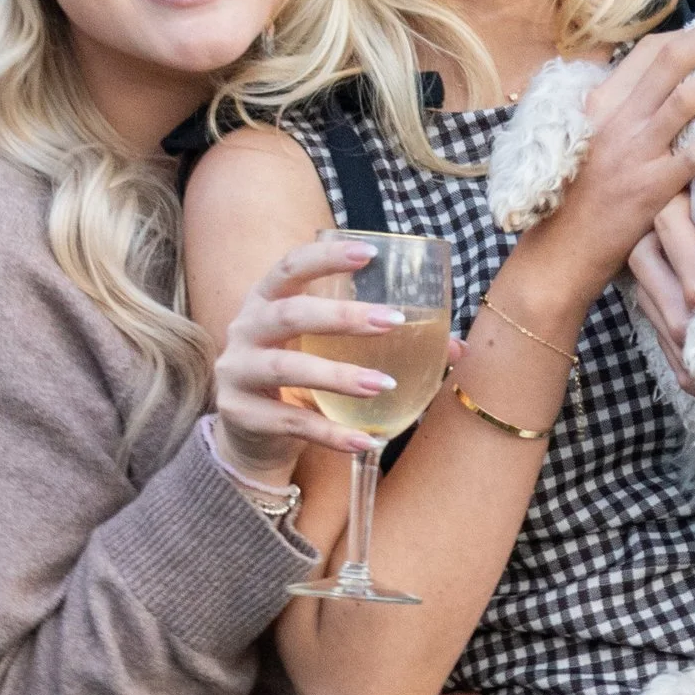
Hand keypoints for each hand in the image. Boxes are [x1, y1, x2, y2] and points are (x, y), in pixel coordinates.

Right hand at [212, 234, 432, 477]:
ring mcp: (237, 372)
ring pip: (287, 368)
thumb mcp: (327, 350)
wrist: (250, 433)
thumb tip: (456, 348)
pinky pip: (291, 423)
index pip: (290, 267)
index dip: (326, 257)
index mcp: (266, 300)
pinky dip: (331, 433)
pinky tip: (365, 441)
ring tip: (383, 385)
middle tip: (392, 322)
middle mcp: (245, 329)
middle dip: (342, 316)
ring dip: (338, 375)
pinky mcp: (241, 415)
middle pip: (290, 314)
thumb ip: (377, 342)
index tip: (370, 253)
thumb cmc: (300, 377)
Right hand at [515, 8, 694, 307]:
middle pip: (669, 62)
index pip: (645, 54)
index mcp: (599, 105)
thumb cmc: (570, 200)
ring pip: (685, 99)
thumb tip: (646, 87)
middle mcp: (616, 121)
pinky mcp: (650, 188)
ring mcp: (634, 153)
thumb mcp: (583, 141)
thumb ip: (613, 112)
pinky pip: (692, 156)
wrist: (558, 253)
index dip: (682, 32)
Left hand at [629, 177, 694, 455]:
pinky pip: (659, 334)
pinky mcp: (691, 380)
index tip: (688, 192)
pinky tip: (690, 298)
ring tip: (681, 255)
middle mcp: (688, 329)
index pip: (666, 231)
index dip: (672, 202)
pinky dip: (667, 307)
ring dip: (657, 271)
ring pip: (645, 298)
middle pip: (641, 261)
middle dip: (653, 233)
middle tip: (678, 219)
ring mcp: (684, 358)